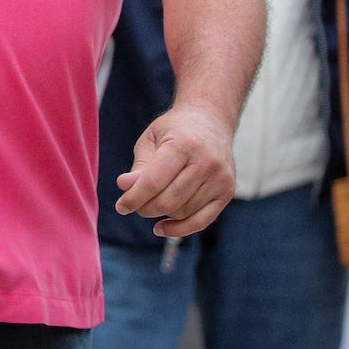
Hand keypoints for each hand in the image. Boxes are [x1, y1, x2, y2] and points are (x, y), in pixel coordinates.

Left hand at [115, 101, 235, 236]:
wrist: (211, 120)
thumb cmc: (174, 130)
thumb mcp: (151, 139)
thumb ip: (140, 165)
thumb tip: (124, 187)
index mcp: (183, 145)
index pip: (155, 181)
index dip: (134, 197)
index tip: (121, 206)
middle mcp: (206, 162)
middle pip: (169, 200)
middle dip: (145, 207)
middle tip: (133, 205)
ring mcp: (220, 178)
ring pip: (183, 211)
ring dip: (161, 214)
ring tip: (149, 203)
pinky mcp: (228, 191)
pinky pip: (202, 220)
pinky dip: (180, 228)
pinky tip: (162, 227)